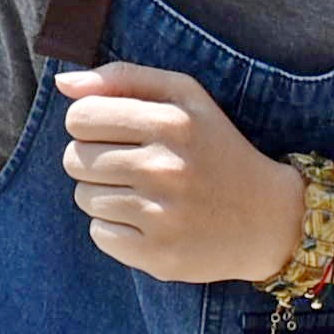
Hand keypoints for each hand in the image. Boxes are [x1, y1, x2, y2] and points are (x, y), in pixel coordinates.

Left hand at [54, 63, 298, 285]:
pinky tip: (151, 223)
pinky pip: (99, 234)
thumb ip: (124, 78)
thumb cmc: (218, 150)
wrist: (270, 218)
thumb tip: (63, 82)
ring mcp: (161, 215)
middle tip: (135, 168)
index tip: (116, 134)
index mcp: (171, 123)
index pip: (80, 117)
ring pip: (84, 197)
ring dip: (106, 196)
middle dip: (96, 161)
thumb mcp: (186, 98)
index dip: (90, 125)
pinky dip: (116, 230)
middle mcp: (165, 168)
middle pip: (74, 159)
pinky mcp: (158, 254)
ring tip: (147, 196)